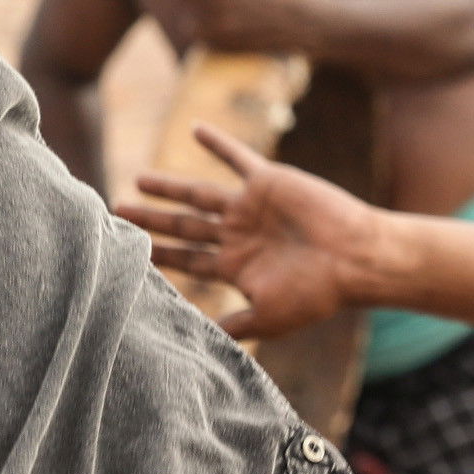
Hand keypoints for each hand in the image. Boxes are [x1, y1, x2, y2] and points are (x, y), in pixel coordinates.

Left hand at [115, 124, 378, 338]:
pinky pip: (238, 157)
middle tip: (117, 212)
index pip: (185, 259)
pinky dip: (218, 143)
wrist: (357, 260)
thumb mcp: (268, 318)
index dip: (156, 255)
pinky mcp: (268, 182)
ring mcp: (251, 208)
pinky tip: (195, 129)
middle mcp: (238, 235)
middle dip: (152, 220)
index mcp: (235, 266)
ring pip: (199, 194)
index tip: (123, 251)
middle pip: (184, 226)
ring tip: (139, 179)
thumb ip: (232, 326)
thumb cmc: (317, 293)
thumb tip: (196, 344)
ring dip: (170, 186)